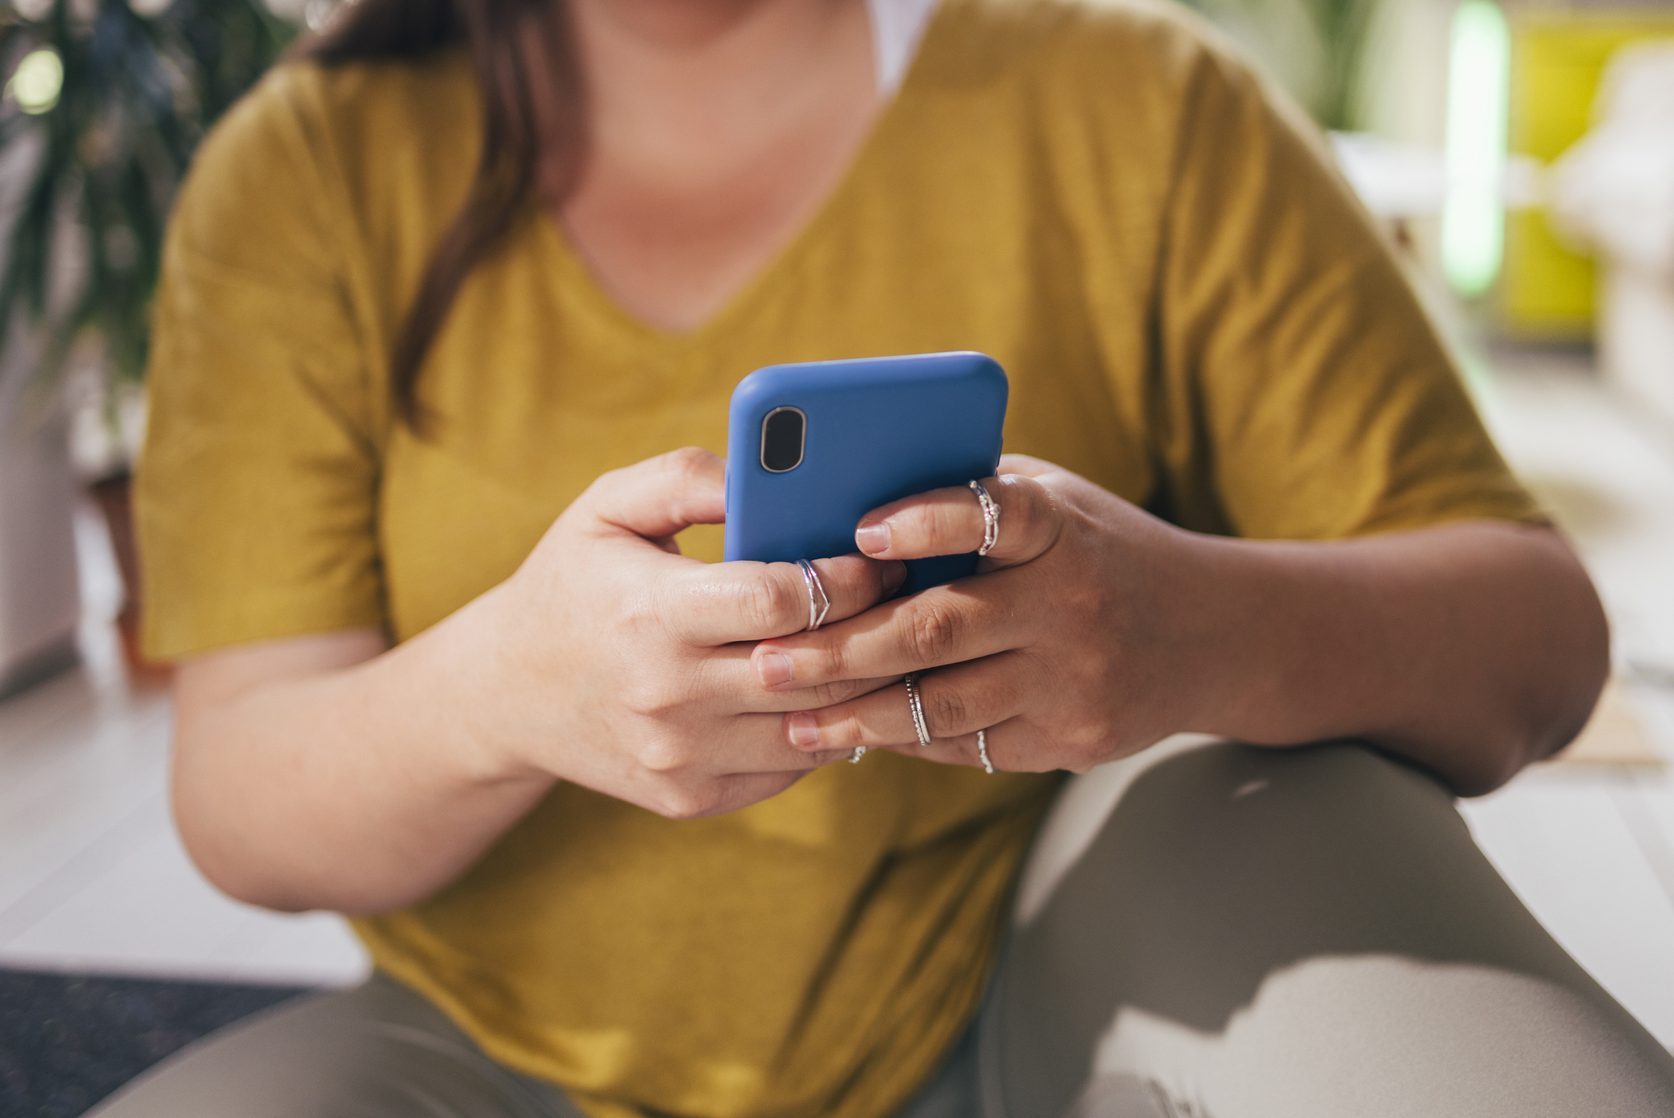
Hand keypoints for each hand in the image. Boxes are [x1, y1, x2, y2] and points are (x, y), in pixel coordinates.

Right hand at [483, 448, 904, 817]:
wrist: (506, 694)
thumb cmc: (574, 582)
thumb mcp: (608, 506)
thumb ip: (689, 476)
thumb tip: (774, 471)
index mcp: (651, 613)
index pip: (781, 602)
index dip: (847, 578)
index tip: (883, 556)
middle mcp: (668, 695)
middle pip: (814, 669)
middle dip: (877, 628)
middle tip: (912, 597)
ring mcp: (682, 757)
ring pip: (816, 727)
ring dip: (867, 685)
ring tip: (895, 641)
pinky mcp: (692, 798)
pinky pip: (790, 767)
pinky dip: (827, 729)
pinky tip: (842, 689)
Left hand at [748, 455, 1213, 773]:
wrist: (1212, 633)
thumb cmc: (1097, 549)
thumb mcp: (1053, 502)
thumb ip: (969, 500)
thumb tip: (842, 509)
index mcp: (1061, 526)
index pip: (995, 513)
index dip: (925, 520)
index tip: (857, 532)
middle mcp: (1071, 602)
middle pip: (939, 628)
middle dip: (841, 648)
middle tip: (766, 660)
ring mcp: (1075, 679)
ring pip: (944, 704)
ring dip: (857, 713)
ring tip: (789, 716)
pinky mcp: (1073, 739)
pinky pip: (970, 744)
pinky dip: (905, 737)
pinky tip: (852, 733)